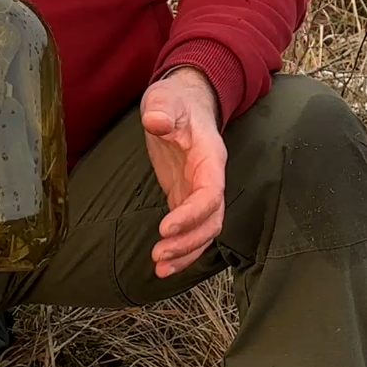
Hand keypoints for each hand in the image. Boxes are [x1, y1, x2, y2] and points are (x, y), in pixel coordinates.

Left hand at [141, 67, 226, 278]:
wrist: (184, 100)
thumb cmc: (175, 99)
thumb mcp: (165, 98)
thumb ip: (162, 110)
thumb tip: (156, 122)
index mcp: (210, 156)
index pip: (210, 192)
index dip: (192, 214)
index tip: (166, 228)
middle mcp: (210, 177)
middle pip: (211, 220)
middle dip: (188, 242)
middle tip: (159, 255)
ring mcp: (199, 188)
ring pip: (204, 230)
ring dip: (185, 252)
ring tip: (160, 268)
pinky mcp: (185, 194)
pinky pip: (189, 227)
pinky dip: (180, 247)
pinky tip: (163, 263)